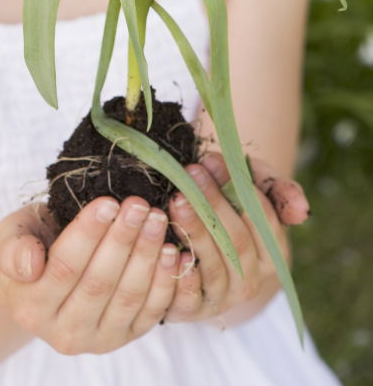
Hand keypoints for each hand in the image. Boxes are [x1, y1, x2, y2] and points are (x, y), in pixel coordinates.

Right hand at [0, 195, 187, 354]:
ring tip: (157, 220)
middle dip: (123, 239)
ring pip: (127, 297)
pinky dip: (165, 281)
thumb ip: (14, 249)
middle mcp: (63, 334)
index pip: (64, 268)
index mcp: (30, 308)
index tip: (108, 202)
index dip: (88, 235)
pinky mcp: (126, 338)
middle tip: (140, 205)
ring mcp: (98, 341)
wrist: (46, 277)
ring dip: (147, 256)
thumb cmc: (31, 245)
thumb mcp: (11, 236)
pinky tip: (174, 251)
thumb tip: (31, 264)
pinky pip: (150, 312)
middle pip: (99, 283)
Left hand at [162, 152, 307, 323]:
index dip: (240, 190)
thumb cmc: (232, 210)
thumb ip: (278, 191)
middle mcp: (252, 281)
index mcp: (273, 254)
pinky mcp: (193, 310)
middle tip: (191, 174)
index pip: (263, 221)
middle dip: (213, 204)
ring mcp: (223, 298)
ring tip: (176, 200)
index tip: (214, 161)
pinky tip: (169, 246)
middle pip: (236, 242)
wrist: (203, 248)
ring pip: (212, 265)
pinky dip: (180, 272)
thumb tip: (303, 210)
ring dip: (194, 231)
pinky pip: (189, 296)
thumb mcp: (256, 191)